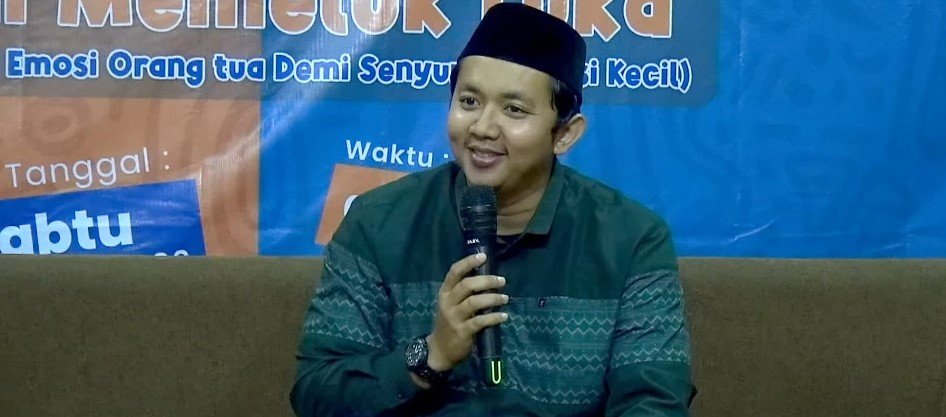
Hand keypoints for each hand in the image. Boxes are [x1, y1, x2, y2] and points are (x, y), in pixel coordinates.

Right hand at [427, 253, 508, 371]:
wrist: (440, 350)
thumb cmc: (449, 323)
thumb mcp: (451, 305)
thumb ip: (464, 292)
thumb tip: (487, 276)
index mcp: (444, 293)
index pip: (454, 272)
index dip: (468, 262)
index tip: (483, 256)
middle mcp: (447, 303)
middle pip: (467, 285)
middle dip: (487, 281)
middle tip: (502, 281)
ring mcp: (454, 318)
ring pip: (474, 302)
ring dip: (492, 298)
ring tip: (505, 298)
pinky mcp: (462, 332)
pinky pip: (480, 321)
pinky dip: (494, 317)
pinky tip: (503, 316)